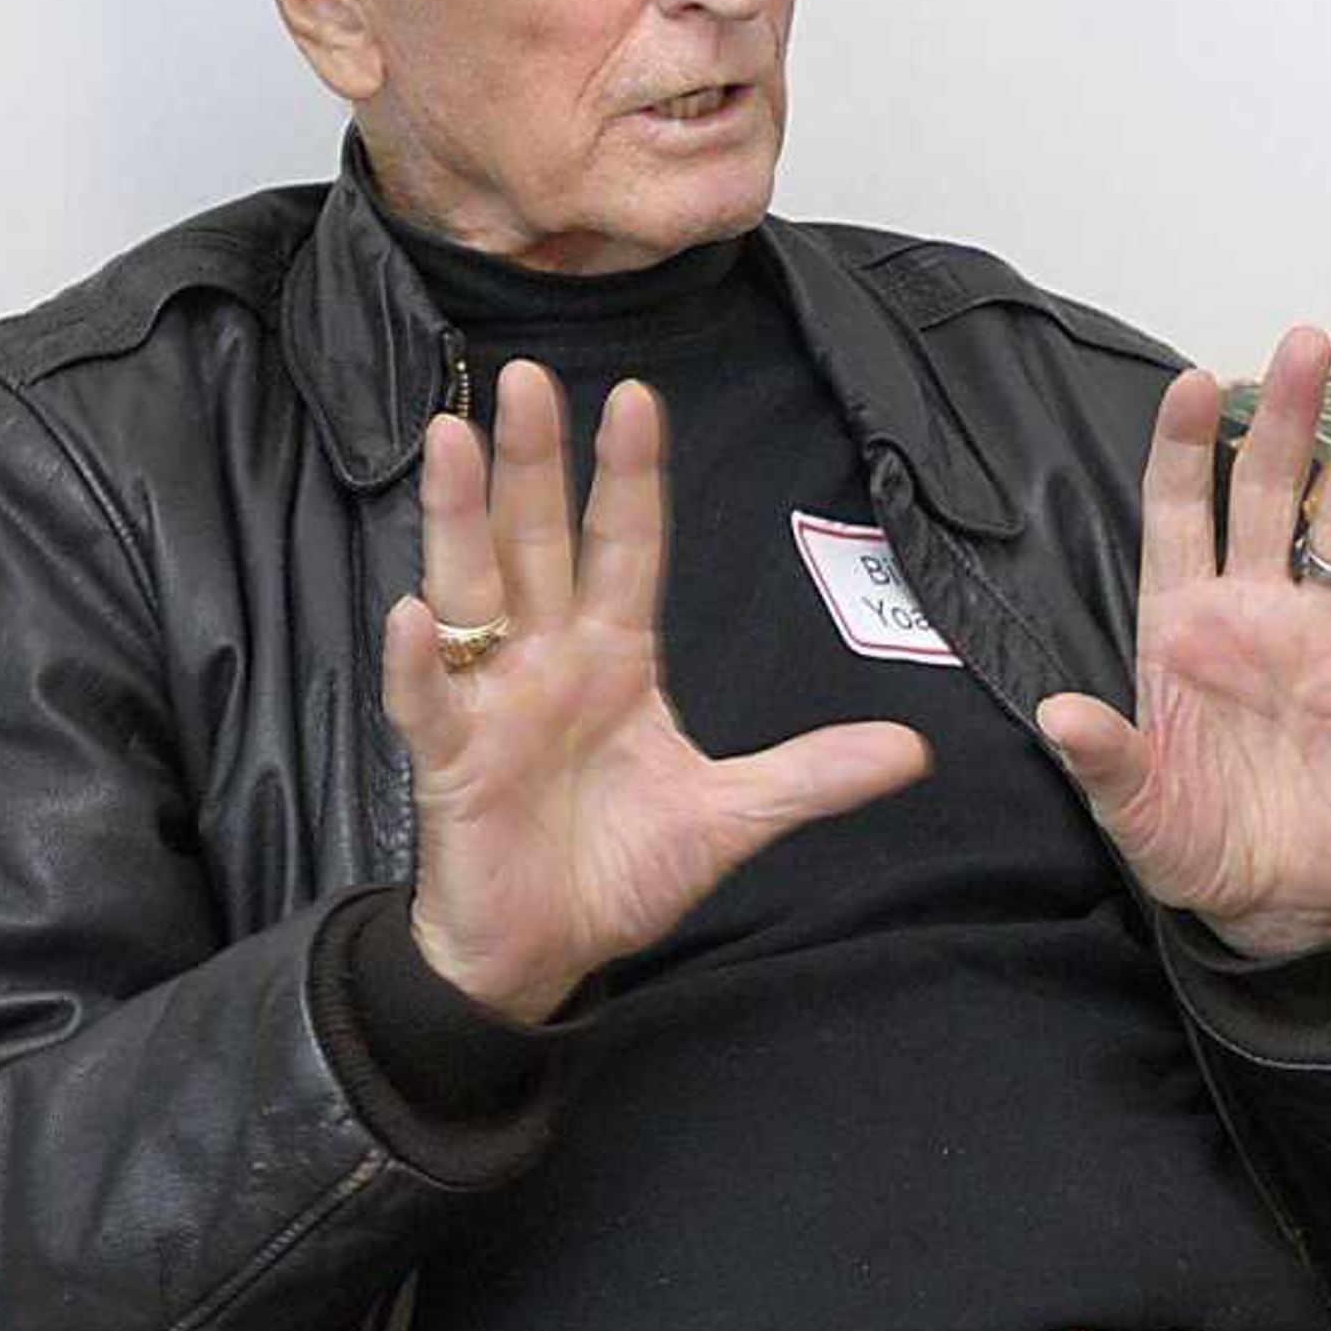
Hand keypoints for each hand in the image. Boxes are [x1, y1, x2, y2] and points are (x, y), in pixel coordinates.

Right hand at [384, 362, 930, 1023]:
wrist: (545, 952)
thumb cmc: (617, 871)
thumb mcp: (732, 817)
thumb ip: (811, 776)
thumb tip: (913, 751)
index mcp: (614, 658)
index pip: (627, 548)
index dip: (631, 477)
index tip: (638, 398)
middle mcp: (546, 660)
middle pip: (540, 542)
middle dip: (536, 462)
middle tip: (531, 378)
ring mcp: (492, 703)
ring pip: (471, 591)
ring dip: (460, 517)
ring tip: (452, 438)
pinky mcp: (450, 762)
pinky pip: (430, 702)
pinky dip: (421, 662)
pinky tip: (416, 615)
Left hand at [1034, 329, 1330, 959]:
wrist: (1276, 906)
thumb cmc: (1196, 844)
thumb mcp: (1135, 811)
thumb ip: (1106, 759)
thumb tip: (1058, 713)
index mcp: (1182, 625)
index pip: (1180, 515)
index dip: (1186, 448)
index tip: (1195, 382)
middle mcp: (1254, 614)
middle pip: (1269, 497)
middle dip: (1285, 419)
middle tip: (1306, 343)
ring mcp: (1322, 645)